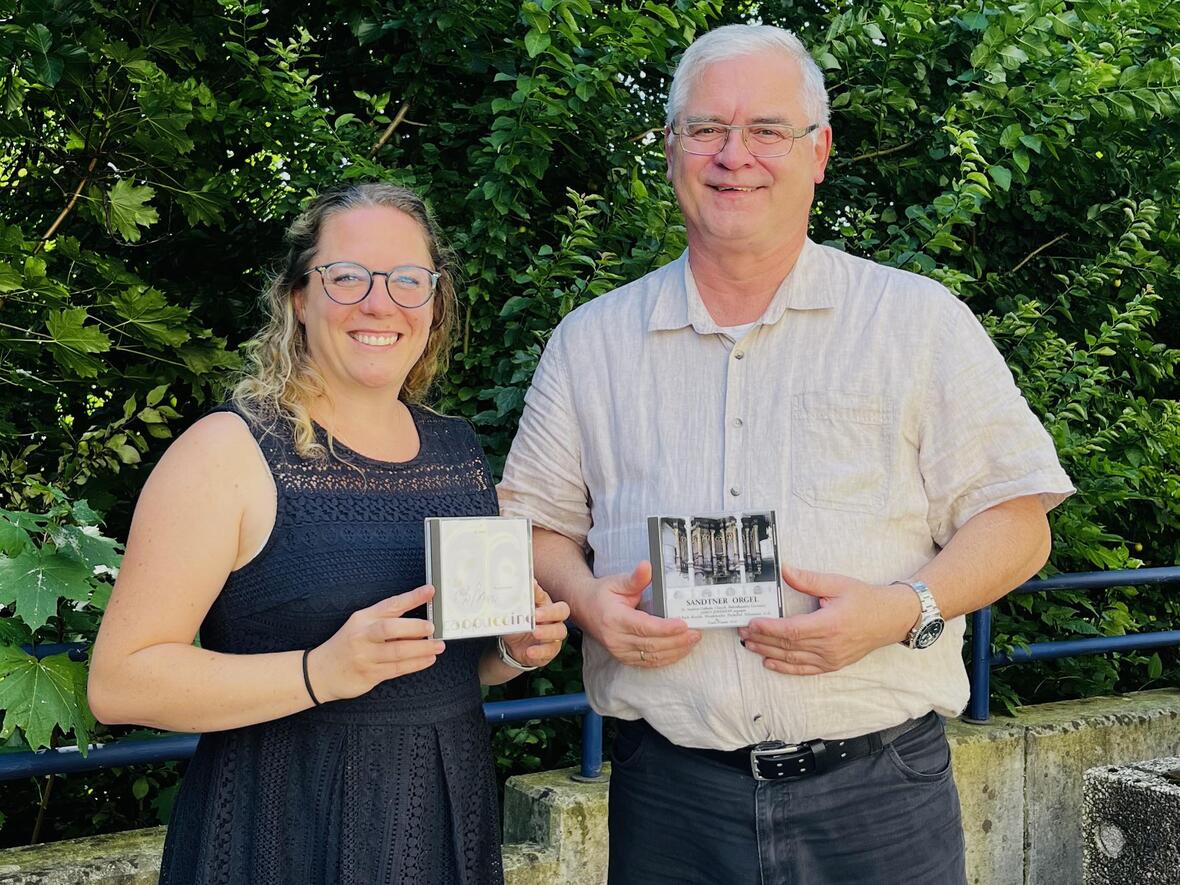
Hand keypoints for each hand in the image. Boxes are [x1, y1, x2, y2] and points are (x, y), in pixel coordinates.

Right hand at [306, 584, 444, 701]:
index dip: (412, 597)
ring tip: (437, 646)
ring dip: (421, 649)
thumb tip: (420, 620)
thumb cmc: (346, 646)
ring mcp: (365, 656)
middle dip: (414, 627)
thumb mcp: (361, 626)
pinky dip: (415, 664)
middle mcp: (363, 636)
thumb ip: (386, 621)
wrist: (320, 672)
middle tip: (432, 627)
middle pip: (390, 628)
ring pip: (397, 651)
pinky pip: (397, 669)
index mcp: (363, 618)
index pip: (390, 604)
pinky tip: (427, 659)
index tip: (430, 591)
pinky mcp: (369, 674)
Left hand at [501, 581, 570, 668]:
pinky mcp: (550, 651)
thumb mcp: (517, 612)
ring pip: (560, 631)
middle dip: (549, 612)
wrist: (515, 646)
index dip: (540, 593)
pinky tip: (530, 651)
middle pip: (562, 612)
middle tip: (536, 615)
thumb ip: (521, 599)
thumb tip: (526, 583)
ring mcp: (554, 636)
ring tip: (534, 632)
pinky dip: (540, 651)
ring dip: (547, 632)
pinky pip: (550, 651)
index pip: (545, 595)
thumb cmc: (520, 624)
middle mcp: (554, 619)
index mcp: (546, 606)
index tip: (530, 589)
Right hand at [580, 561, 700, 668]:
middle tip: (696, 633)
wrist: (584, 609)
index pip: (644, 627)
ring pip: (652, 656)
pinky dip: (667, 658)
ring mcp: (619, 651)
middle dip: (677, 640)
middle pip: (652, 644)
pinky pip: (649, 662)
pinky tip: (680, 650)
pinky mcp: (624, 657)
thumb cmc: (602, 594)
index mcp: (615, 619)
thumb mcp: (616, 582)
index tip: (683, 624)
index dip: (665, 628)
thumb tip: (647, 567)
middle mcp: (616, 638)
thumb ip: (635, 578)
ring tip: (693, 641)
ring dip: (675, 651)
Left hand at [737, 565, 918, 674]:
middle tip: (742, 632)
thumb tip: (785, 570)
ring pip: (793, 659)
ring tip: (749, 645)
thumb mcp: (837, 584)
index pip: (791, 630)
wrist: (891, 619)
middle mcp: (829, 645)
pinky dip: (785, 667)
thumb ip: (808, 580)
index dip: (768, 629)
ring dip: (768, 653)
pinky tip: (770, 663)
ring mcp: (831, 658)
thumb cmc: (865, 599)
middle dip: (762, 639)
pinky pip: (805, 670)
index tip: (751, 623)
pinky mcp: (833, 664)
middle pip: (787, 645)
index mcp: (829, 625)